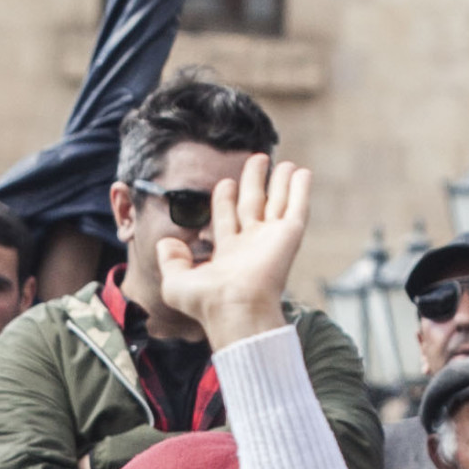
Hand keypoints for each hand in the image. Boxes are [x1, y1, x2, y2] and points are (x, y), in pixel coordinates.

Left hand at [156, 153, 311, 353]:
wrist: (236, 309)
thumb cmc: (207, 302)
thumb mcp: (175, 282)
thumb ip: (170, 260)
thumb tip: (165, 242)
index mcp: (228, 253)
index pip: (227, 217)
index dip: (226, 199)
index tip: (226, 182)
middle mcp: (251, 245)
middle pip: (253, 204)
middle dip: (254, 182)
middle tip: (257, 159)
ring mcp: (271, 240)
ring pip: (277, 203)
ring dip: (281, 183)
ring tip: (284, 163)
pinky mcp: (289, 236)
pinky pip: (296, 207)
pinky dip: (300, 190)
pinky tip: (303, 173)